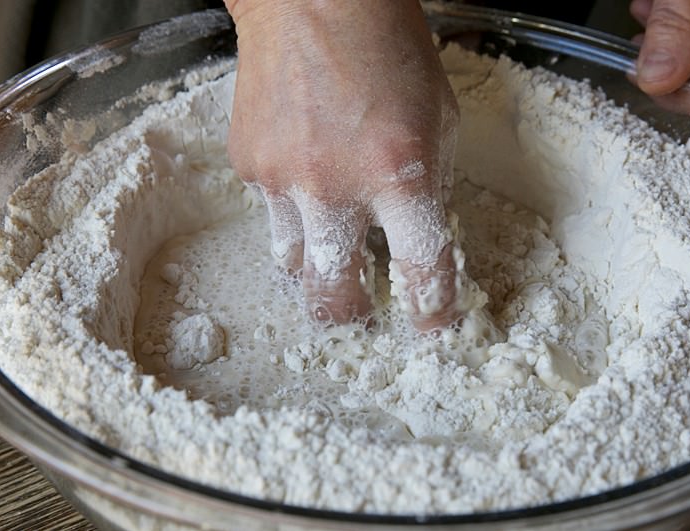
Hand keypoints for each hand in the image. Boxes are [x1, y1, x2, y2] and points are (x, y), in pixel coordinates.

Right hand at [224, 0, 461, 329]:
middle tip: (361, 308)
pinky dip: (293, 209)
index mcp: (400, 172)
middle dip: (350, 314)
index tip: (430, 322)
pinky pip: (271, 211)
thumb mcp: (440, 119)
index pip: (421, 269)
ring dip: (315, 268)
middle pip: (333, 294)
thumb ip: (431, 186)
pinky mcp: (249, 165)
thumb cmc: (389, 48)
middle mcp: (335, 185)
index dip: (431, 309)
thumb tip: (417, 237)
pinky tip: (305, 175)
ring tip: (328, 249)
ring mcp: (283, 178)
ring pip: (292, 263)